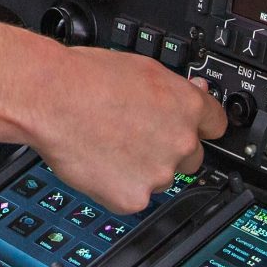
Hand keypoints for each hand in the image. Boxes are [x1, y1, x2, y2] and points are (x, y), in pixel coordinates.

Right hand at [22, 49, 228, 214]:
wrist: (50, 99)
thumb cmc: (86, 78)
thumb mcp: (142, 67)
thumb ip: (174, 88)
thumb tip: (192, 90)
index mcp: (187, 106)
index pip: (216, 124)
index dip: (199, 126)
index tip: (190, 128)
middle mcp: (180, 142)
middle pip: (191, 157)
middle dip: (168, 150)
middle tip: (136, 136)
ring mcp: (159, 173)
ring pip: (160, 178)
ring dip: (142, 169)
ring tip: (108, 144)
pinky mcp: (133, 198)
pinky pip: (133, 197)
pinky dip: (118, 186)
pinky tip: (99, 162)